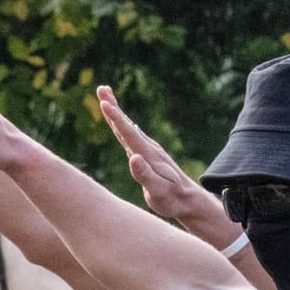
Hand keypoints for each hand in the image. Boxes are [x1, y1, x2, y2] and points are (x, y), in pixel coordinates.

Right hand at [95, 86, 229, 236]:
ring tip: (106, 97)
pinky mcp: (148, 155)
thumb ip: (145, 175)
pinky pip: (131, 135)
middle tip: (101, 89)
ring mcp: (149, 151)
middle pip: (127, 125)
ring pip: (129, 128)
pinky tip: (119, 121)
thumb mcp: (158, 191)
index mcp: (148, 155)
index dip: (116, 118)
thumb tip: (133, 158)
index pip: (128, 134)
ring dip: (116, 112)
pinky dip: (122, 124)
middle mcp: (148, 149)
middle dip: (113, 107)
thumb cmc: (172, 199)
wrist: (188, 200)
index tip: (105, 103)